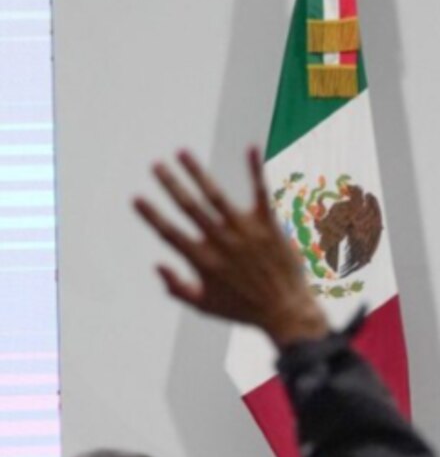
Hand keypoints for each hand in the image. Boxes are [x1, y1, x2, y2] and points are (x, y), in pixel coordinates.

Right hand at [134, 147, 328, 347]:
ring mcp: (245, 231)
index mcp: (202, 260)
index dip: (151, 215)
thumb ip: (176, 288)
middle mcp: (221, 242)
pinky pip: (260, 192)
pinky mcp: (269, 225)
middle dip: (170, 184)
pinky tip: (251, 146)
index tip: (136, 197)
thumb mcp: (204, 306)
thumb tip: (157, 265)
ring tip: (182, 153)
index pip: (169, 232)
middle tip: (156, 165)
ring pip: (215, 195)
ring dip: (196, 172)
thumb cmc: (243, 309)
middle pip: (189, 207)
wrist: (286, 310)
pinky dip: (254, 169)